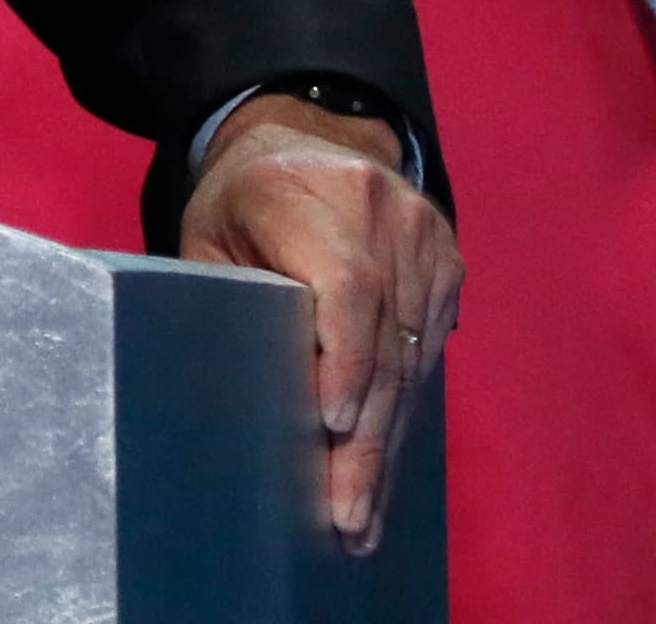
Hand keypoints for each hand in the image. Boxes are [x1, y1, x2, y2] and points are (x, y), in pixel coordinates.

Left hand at [179, 95, 463, 554]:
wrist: (306, 141)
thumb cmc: (239, 203)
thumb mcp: (208, 234)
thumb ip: (225, 298)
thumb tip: (226, 393)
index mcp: (297, 192)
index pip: (344, 283)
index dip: (345, 358)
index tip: (334, 424)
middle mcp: (372, 206)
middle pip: (382, 336)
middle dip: (364, 436)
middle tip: (346, 514)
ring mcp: (421, 230)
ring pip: (412, 355)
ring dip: (388, 440)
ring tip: (361, 512)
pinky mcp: (447, 258)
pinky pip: (430, 347)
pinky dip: (404, 408)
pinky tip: (384, 463)